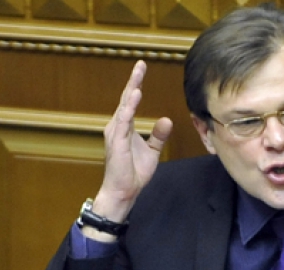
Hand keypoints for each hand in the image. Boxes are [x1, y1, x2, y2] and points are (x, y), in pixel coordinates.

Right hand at [95, 60, 172, 222]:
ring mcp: (116, 133)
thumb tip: (167, 119)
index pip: (131, 102)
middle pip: (126, 99)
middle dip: (134, 81)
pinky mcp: (117, 141)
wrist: (124, 191)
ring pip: (124, 106)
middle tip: (141, 64)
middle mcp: (118, 126)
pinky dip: (129, 107)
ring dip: (131, 89)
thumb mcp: (152, 151)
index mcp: (125, 127)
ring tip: (138, 74)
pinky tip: (135, 94)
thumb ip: (158, 135)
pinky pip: (124, 120)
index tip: (142, 69)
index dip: (136, 85)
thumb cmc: (133, 173)